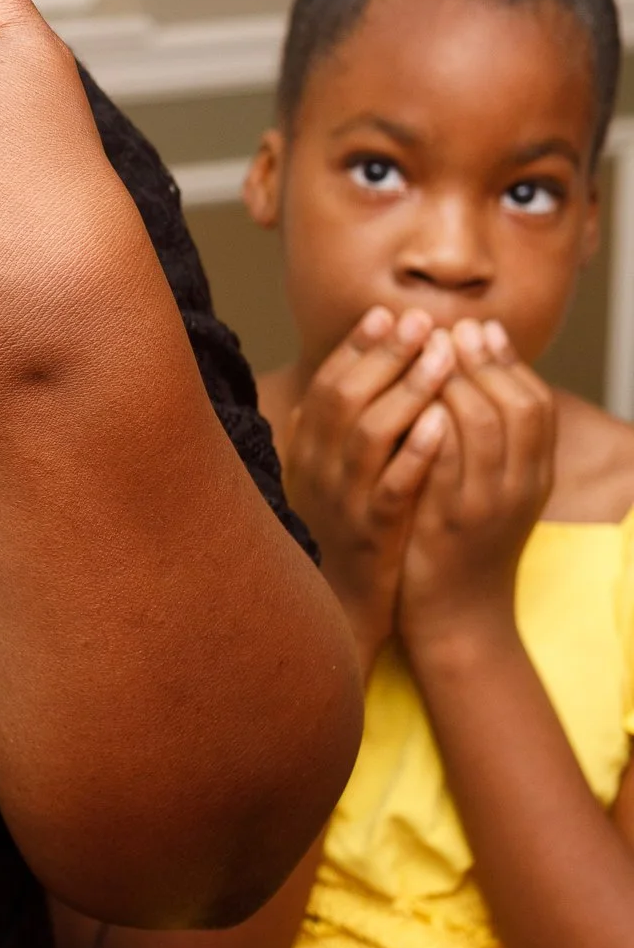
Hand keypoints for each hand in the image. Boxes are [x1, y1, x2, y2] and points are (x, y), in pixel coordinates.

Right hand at [279, 308, 456, 657]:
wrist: (340, 610)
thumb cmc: (341, 533)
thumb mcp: (325, 475)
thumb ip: (331, 427)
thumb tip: (349, 367)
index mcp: (304, 452)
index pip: (325, 385)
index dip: (356, 347)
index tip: (388, 315)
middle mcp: (315, 471)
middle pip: (345, 398)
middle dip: (386, 355)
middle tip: (423, 322)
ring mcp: (341, 503)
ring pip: (368, 434)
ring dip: (408, 389)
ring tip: (444, 357)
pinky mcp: (371, 534)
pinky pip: (391, 486)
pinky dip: (414, 452)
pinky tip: (440, 422)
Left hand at [397, 316, 554, 652]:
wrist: (458, 619)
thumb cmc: (462, 548)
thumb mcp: (488, 492)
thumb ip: (485, 445)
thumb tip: (468, 384)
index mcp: (534, 477)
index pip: (536, 403)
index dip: (509, 361)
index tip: (480, 328)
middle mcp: (521, 487)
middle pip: (517, 405)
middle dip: (483, 360)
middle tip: (450, 327)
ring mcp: (489, 505)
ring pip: (485, 425)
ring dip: (456, 381)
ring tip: (428, 349)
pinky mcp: (451, 523)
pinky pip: (447, 463)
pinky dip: (433, 425)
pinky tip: (412, 399)